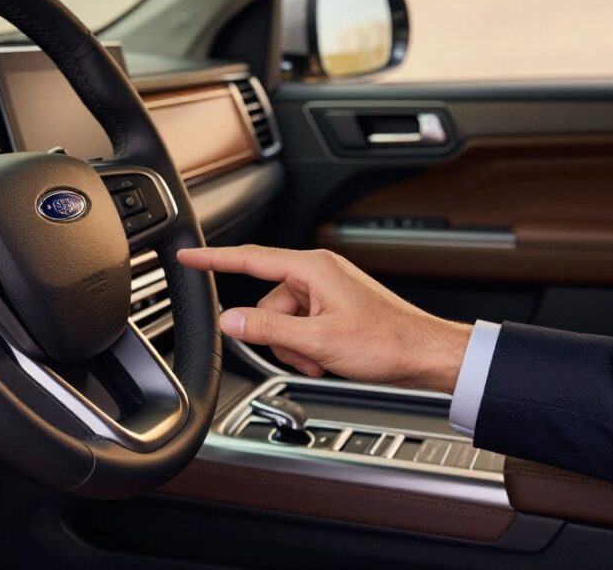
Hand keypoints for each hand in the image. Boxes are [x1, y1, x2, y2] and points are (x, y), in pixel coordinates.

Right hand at [176, 245, 470, 392]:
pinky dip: (308, 346)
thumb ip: (268, 329)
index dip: (213, 259)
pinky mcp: (334, 307)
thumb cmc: (386, 343)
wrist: (425, 354)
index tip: (187, 255)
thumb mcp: (318, 340)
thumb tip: (231, 319)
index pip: (249, 259)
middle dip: (277, 334)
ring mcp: (327, 290)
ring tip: (322, 358)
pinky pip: (301, 325)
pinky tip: (328, 358)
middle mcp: (318, 273)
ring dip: (295, 345)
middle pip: (266, 301)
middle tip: (305, 354)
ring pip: (283, 318)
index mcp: (312, 269)